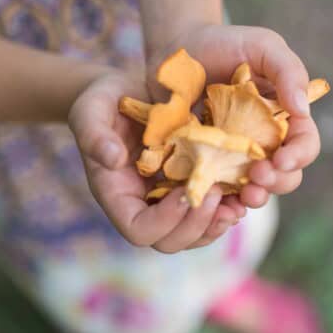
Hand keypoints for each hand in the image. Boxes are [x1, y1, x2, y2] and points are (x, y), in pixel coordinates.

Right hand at [68, 70, 239, 252]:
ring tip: (238, 203)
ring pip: (193, 232)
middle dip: (196, 225)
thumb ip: (93, 134)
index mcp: (117, 194)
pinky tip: (242, 192)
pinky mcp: (188, 186)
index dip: (164, 221)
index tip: (184, 194)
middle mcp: (143, 205)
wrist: (125, 91)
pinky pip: (208, 211)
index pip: (138, 229)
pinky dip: (226, 207)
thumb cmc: (103, 101)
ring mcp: (167, 199)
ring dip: (217, 223)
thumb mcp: (90, 110)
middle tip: (218, 195)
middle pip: (170, 241)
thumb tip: (112, 159)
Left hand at [147, 24, 320, 208]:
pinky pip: (219, 190)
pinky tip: (216, 200)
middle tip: (257, 177)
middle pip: (285, 175)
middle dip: (277, 181)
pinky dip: (222, 201)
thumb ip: (288, 70)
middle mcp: (264, 142)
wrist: (175, 50)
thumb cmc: (223, 44)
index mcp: (284, 118)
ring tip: (243, 194)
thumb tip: (303, 109)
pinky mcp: (207, 164)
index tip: (281, 159)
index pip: (304, 144)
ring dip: (254, 196)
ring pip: (255, 188)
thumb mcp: (261, 45)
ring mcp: (235, 157)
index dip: (299, 156)